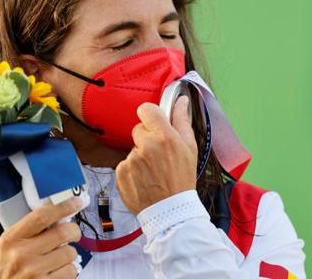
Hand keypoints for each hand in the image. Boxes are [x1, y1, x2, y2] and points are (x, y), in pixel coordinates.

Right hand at [0, 197, 83, 278]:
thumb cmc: (11, 270)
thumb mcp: (11, 246)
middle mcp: (21, 254)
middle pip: (62, 232)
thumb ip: (31, 231)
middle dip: (74, 231)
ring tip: (58, 259)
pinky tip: (57, 272)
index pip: (42, 216)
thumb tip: (61, 215)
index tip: (77, 202)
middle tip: (74, 234)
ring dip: (69, 254)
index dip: (63, 207)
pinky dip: (69, 270)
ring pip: (69, 253)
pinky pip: (70, 271)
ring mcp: (33, 271)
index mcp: (12, 238)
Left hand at [116, 95, 197, 213]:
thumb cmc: (183, 178)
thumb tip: (181, 100)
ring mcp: (132, 160)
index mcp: (165, 137)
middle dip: (146, 139)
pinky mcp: (121, 173)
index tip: (154, 124)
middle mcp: (146, 146)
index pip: (146, 109)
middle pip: (138, 130)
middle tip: (158, 155)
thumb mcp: (190, 148)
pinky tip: (143, 180)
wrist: (171, 210)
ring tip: (152, 172)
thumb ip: (182, 120)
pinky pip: (124, 164)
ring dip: (140, 157)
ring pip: (133, 149)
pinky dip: (131, 171)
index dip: (150, 116)